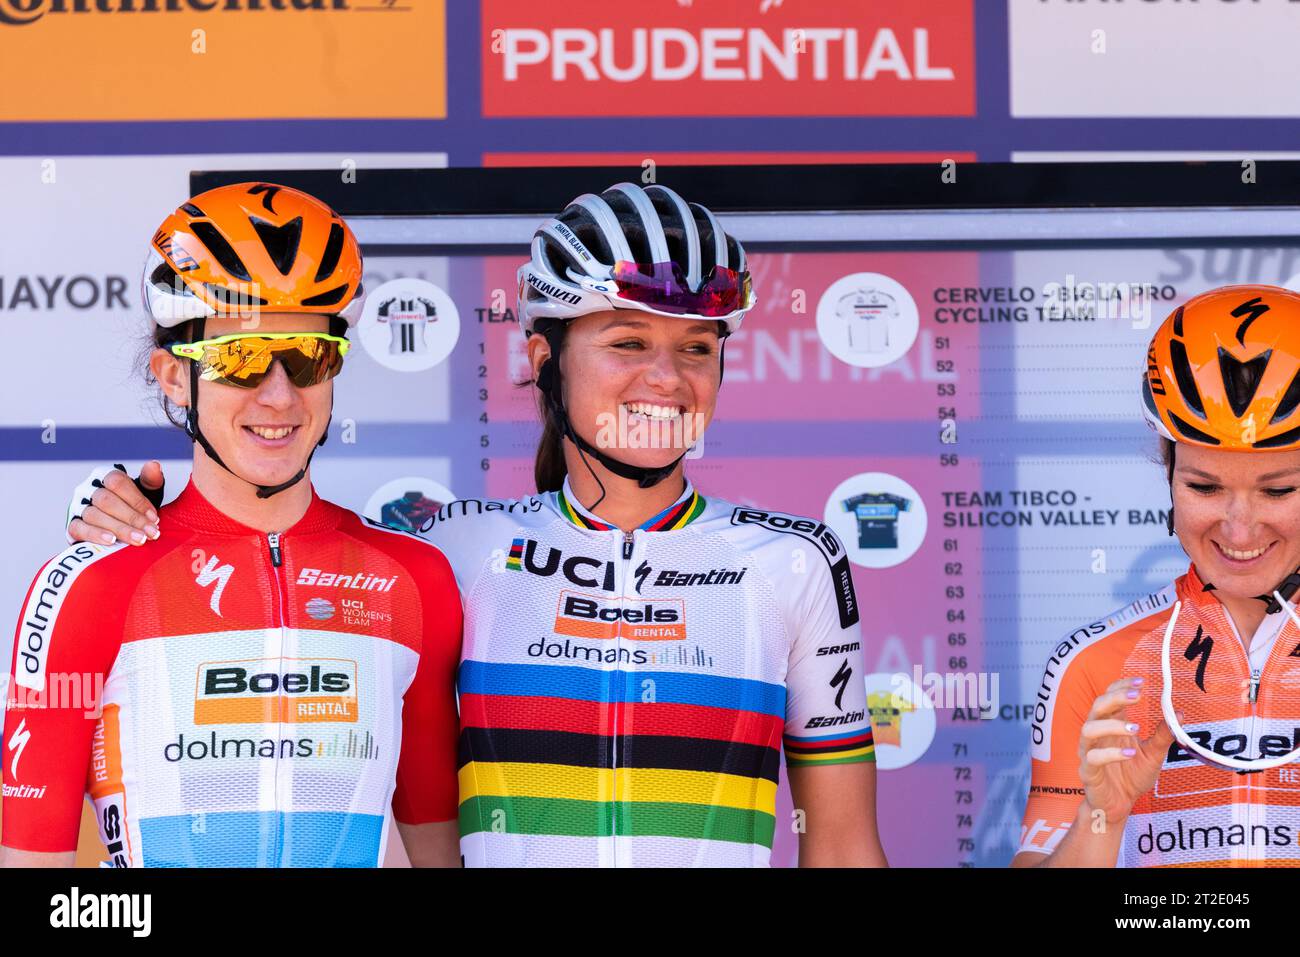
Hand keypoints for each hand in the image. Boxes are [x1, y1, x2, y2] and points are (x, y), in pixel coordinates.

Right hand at [68, 462, 166, 545]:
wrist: (120, 525)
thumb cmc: (133, 505)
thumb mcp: (146, 491)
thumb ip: (151, 479)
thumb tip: (154, 465)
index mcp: (105, 475)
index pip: (118, 482)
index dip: (137, 501)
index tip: (154, 517)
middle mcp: (88, 488)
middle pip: (107, 501)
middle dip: (132, 518)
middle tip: (151, 533)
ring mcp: (77, 506)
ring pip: (95, 515)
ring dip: (120, 529)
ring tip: (139, 539)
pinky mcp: (72, 525)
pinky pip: (79, 529)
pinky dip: (96, 534)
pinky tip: (111, 540)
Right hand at [1077, 677, 1174, 828]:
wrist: (1118, 805)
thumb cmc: (1132, 777)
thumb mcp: (1153, 754)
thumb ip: (1163, 735)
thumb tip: (1180, 714)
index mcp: (1111, 724)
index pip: (1110, 696)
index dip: (1122, 686)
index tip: (1141, 681)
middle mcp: (1098, 734)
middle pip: (1098, 706)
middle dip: (1116, 698)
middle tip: (1137, 695)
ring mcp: (1090, 751)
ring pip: (1089, 729)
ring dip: (1111, 725)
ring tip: (1135, 728)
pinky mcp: (1088, 770)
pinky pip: (1093, 758)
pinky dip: (1111, 754)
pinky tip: (1130, 754)